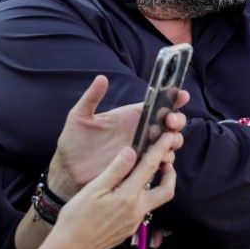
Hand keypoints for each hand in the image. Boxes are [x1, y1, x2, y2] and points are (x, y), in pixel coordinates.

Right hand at [41, 136, 179, 248]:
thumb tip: (131, 151)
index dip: (160, 150)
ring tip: (147, 173)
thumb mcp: (93, 189)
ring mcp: (135, 222)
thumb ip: (115, 170)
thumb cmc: (77, 218)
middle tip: (166, 161)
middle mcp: (137, 210)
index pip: (150, 168)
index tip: (168, 138)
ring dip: (157, 185)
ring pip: (154, 201)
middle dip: (170, 174)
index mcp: (128, 197)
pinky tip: (130, 192)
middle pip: (166, 190)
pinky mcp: (129, 229)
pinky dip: (143, 196)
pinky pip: (143, 210)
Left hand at [47, 75, 188, 198]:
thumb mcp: (79, 116)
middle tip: (169, 122)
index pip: (157, 104)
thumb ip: (91, 98)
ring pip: (169, 143)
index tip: (181, 95)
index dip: (173, 98)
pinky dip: (166, 159)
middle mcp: (140, 131)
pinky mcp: (139, 167)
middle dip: (176, 121)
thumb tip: (101, 78)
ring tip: (166, 141)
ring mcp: (141, 150)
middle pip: (170, 124)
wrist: (68, 170)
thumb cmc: (73, 141)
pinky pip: (160, 163)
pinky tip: (163, 159)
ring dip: (173, 140)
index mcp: (130, 116)